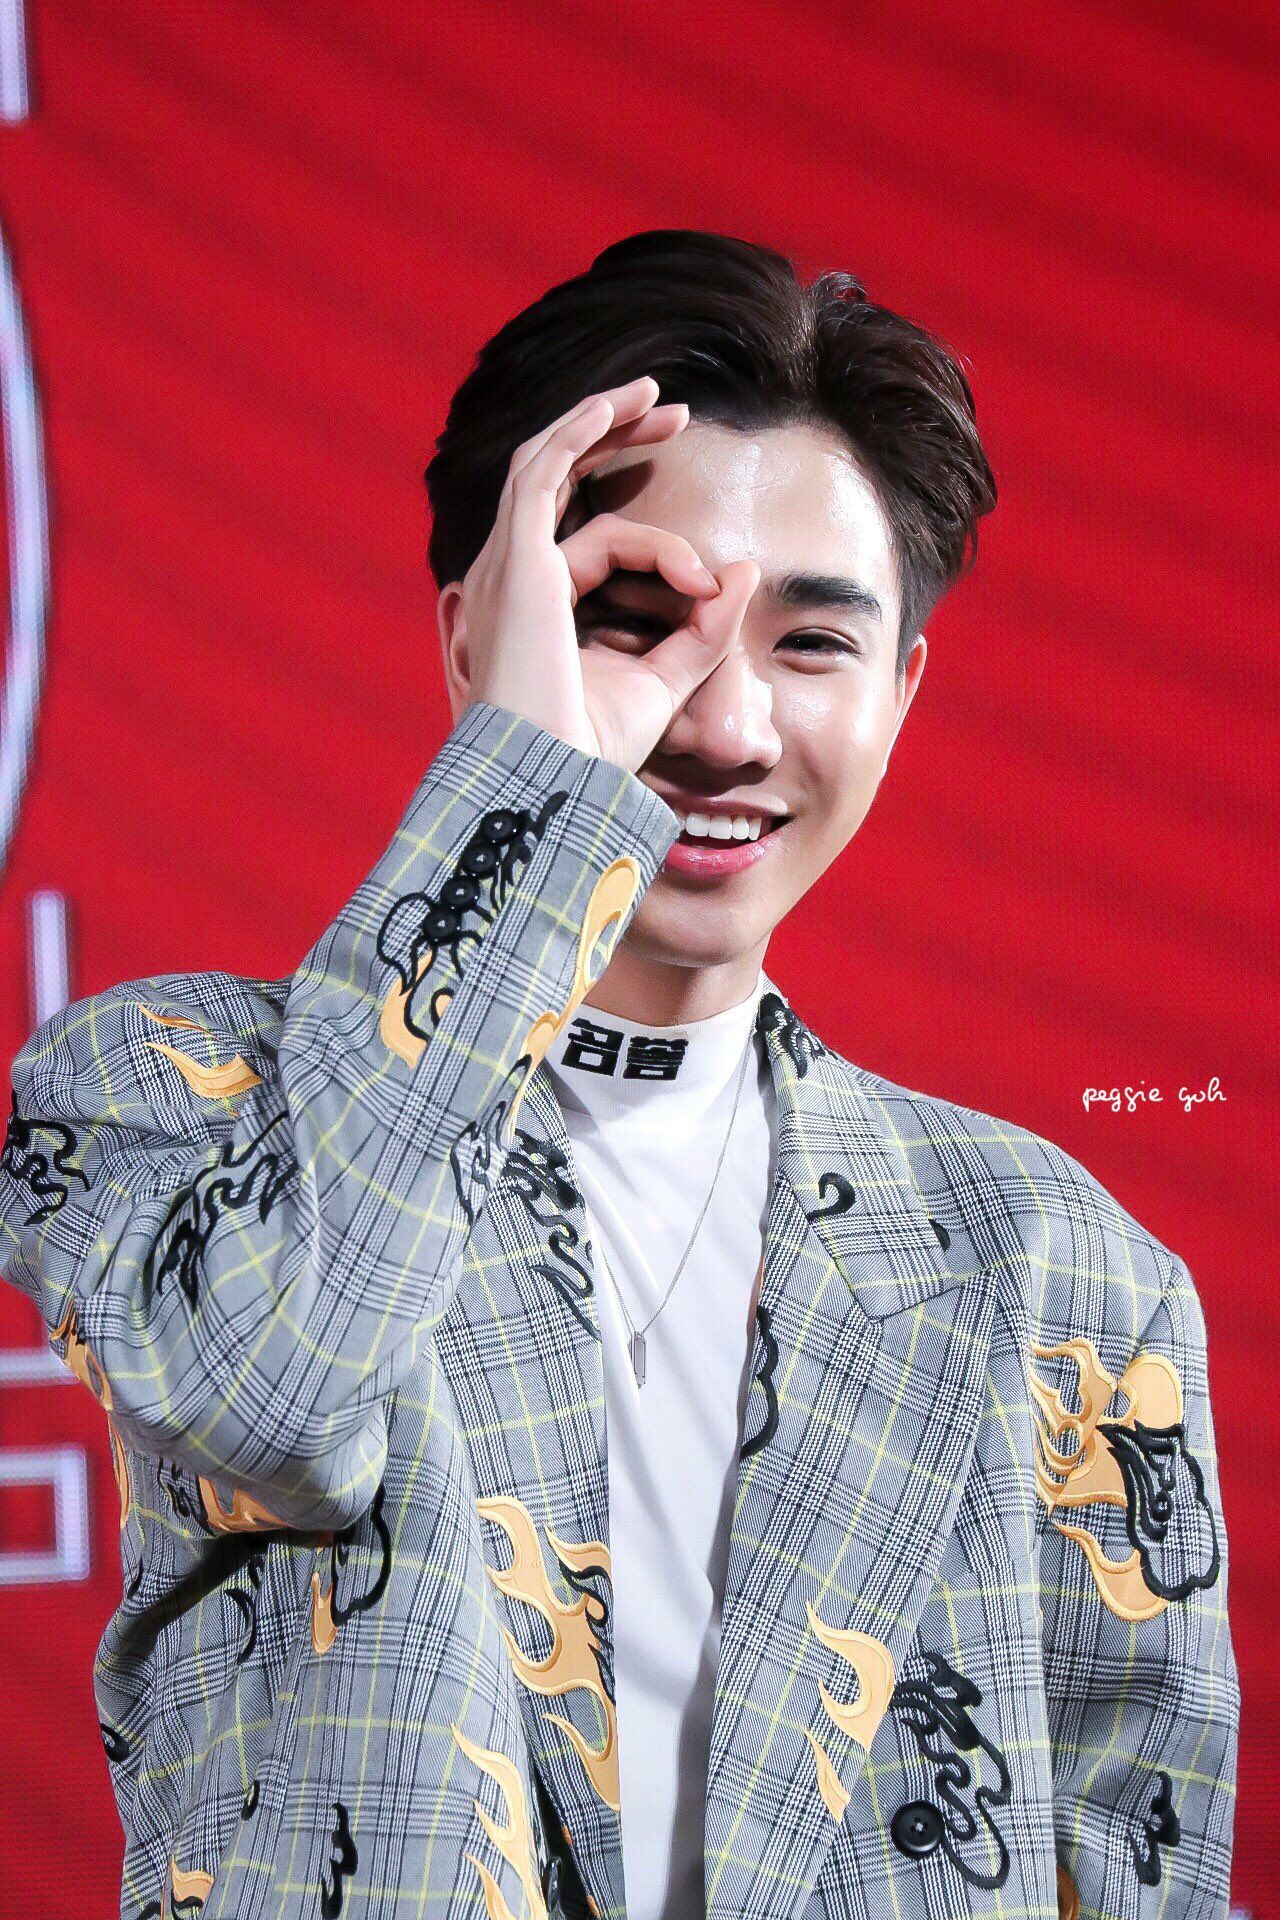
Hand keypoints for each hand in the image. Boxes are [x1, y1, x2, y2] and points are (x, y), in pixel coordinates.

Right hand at [449, 375, 759, 770]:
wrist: (551, 775)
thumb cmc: (592, 749)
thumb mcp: (666, 680)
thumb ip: (704, 630)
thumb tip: (744, 573)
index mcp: (537, 613)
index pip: (593, 545)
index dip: (660, 547)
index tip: (709, 585)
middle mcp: (514, 582)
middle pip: (558, 484)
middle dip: (614, 442)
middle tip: (672, 416)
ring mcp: (509, 566)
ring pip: (551, 465)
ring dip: (602, 423)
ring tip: (656, 399)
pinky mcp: (520, 558)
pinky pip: (546, 471)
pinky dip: (581, 433)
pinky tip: (621, 408)